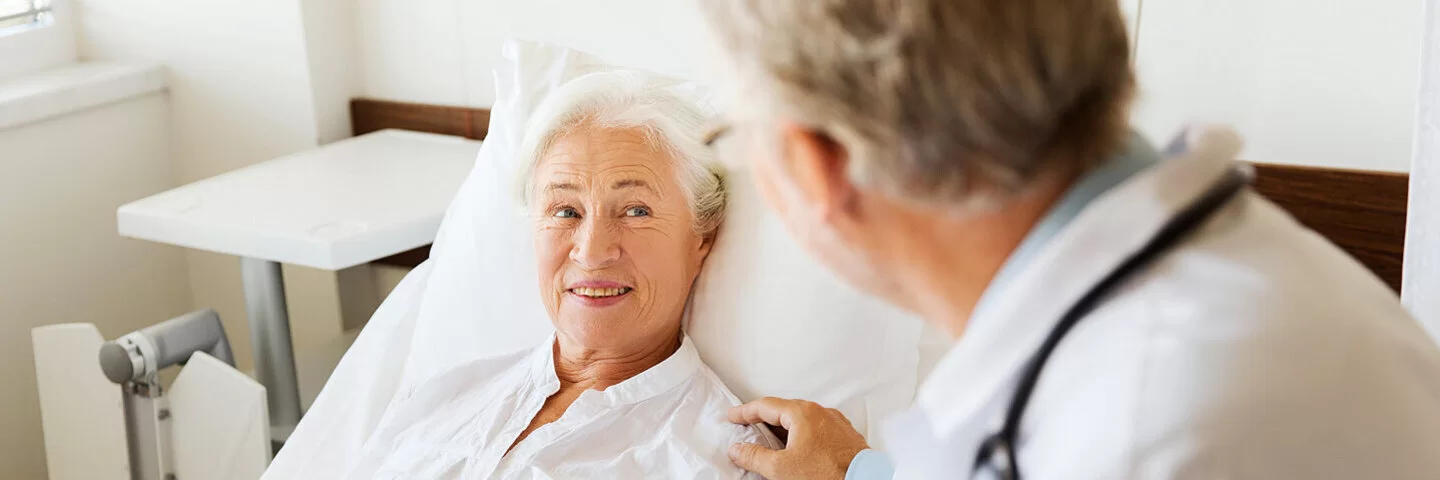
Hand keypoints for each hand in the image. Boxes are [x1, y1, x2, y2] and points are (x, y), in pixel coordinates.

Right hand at [727, 397, 868, 479]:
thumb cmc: (826, 474)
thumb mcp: (781, 469)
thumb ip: (755, 457)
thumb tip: (738, 450)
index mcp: (802, 413)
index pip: (765, 405)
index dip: (745, 412)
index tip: (732, 417)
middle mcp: (820, 412)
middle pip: (784, 409)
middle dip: (763, 418)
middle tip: (747, 426)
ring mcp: (835, 423)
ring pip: (802, 419)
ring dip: (783, 428)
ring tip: (769, 440)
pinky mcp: (844, 436)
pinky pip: (816, 429)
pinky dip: (800, 434)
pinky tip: (797, 448)